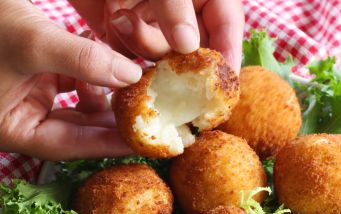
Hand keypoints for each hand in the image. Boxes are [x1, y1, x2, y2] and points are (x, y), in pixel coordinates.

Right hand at [0, 0, 142, 159]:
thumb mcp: (35, 42)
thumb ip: (85, 62)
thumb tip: (132, 77)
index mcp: (10, 131)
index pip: (70, 146)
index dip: (109, 144)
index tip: (145, 142)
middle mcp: (21, 125)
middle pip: (79, 133)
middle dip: (113, 122)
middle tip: (152, 119)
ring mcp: (31, 106)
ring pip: (82, 112)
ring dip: (107, 96)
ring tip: (134, 86)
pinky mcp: (40, 87)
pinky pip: (77, 90)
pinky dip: (95, 79)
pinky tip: (111, 65)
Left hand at [69, 0, 244, 71]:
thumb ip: (174, 6)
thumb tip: (188, 46)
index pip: (227, 22)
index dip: (229, 49)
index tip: (223, 79)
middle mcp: (181, 9)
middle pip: (197, 46)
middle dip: (178, 53)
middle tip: (165, 59)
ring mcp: (154, 20)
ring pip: (164, 53)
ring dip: (144, 43)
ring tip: (120, 19)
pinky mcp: (126, 31)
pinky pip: (135, 54)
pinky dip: (124, 46)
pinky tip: (112, 22)